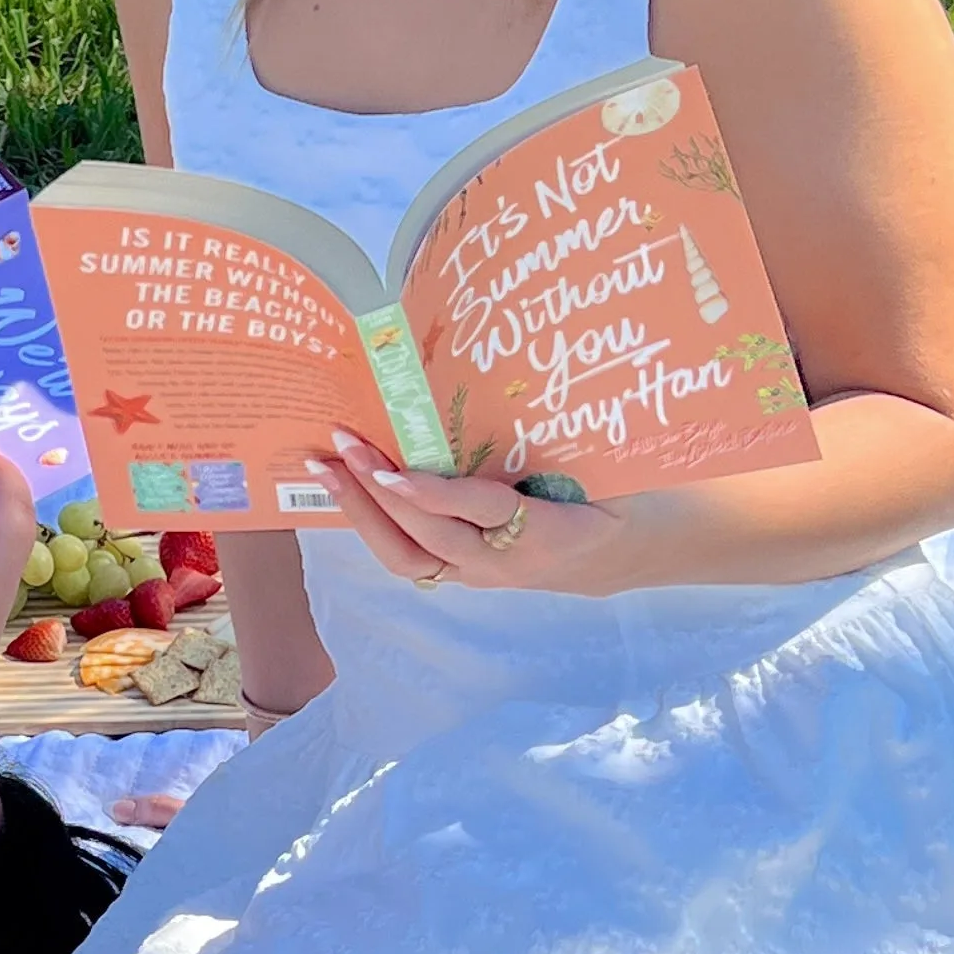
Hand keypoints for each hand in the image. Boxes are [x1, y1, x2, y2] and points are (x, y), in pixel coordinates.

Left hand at [305, 428, 629, 593]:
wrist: (628, 551)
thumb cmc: (617, 491)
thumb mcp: (604, 464)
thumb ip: (561, 440)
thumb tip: (516, 380)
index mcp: (547, 532)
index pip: (480, 512)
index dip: (434, 496)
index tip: (393, 473)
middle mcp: (503, 563)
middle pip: (427, 537)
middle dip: (378, 493)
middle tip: (344, 443)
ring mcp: (477, 573)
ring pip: (406, 557)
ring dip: (360, 513)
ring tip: (325, 467)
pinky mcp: (460, 572)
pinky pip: (408, 555)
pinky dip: (372, 522)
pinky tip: (345, 487)